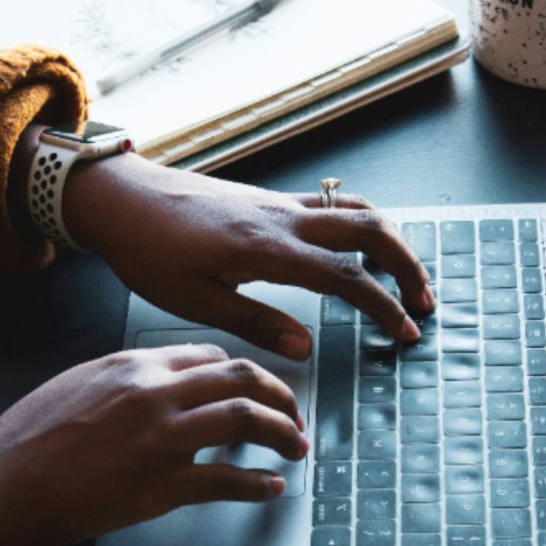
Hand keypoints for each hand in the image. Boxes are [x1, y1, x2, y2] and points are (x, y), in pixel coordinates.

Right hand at [0, 344, 306, 545]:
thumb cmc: (28, 437)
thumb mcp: (79, 382)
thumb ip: (128, 376)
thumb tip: (168, 379)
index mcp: (133, 364)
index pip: (211, 356)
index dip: (244, 372)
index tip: (257, 388)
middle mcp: (153, 393)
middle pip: (241, 378)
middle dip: (280, 394)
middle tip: (293, 413)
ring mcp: (160, 439)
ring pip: (246, 420)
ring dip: (283, 433)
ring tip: (295, 446)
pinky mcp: (159, 486)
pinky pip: (226, 480)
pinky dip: (258, 484)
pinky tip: (269, 487)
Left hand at [63, 153, 434, 359]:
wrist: (122, 198)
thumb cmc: (149, 251)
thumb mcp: (194, 301)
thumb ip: (255, 323)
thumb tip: (306, 348)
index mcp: (267, 249)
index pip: (347, 276)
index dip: (383, 305)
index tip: (405, 331)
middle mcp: (283, 218)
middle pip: (369, 229)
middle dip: (407, 264)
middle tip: (423, 301)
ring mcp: (277, 202)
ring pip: (354, 209)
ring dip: (389, 239)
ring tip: (403, 273)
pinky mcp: (267, 198)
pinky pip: (330, 203)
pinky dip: (360, 223)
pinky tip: (357, 246)